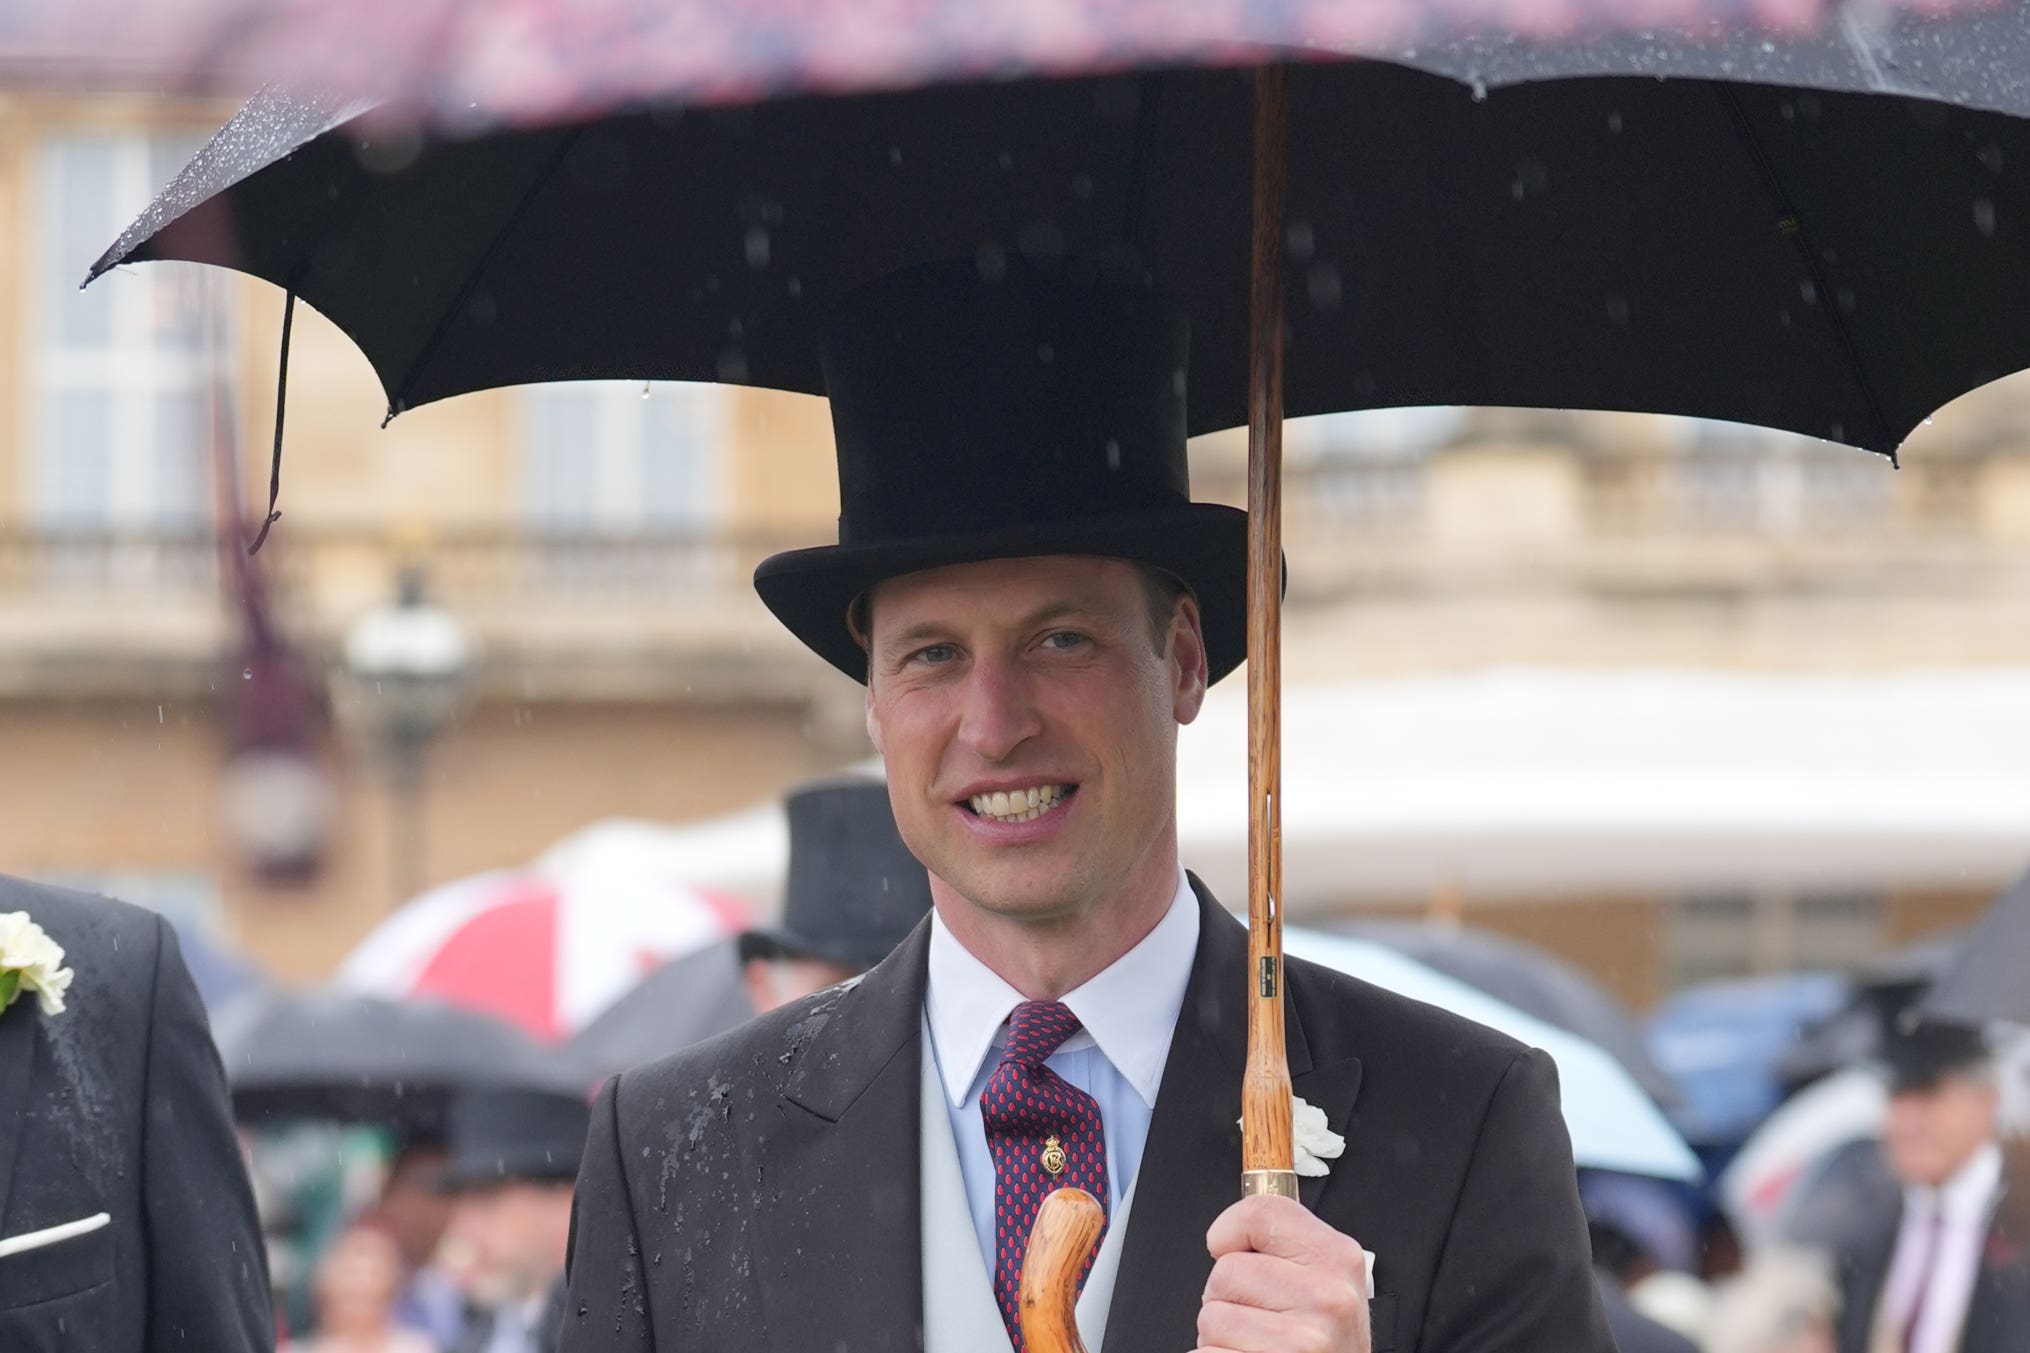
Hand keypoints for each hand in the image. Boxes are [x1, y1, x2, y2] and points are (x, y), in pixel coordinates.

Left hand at [1197, 1193, 1369, 1352]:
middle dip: (1228, 1299)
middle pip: (1225, 1271)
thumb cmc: (1324, 1346)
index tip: (1231, 1247)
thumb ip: (1287, 1248)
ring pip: (1211, 1317)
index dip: (1230, 1231)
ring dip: (1221, 1337)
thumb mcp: (1324, 1283)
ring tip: (1260, 1347)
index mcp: (1338, 1260)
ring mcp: (1301, 1342)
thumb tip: (1229, 1229)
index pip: (1260, 1213)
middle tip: (1263, 1322)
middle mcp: (1327, 1299)